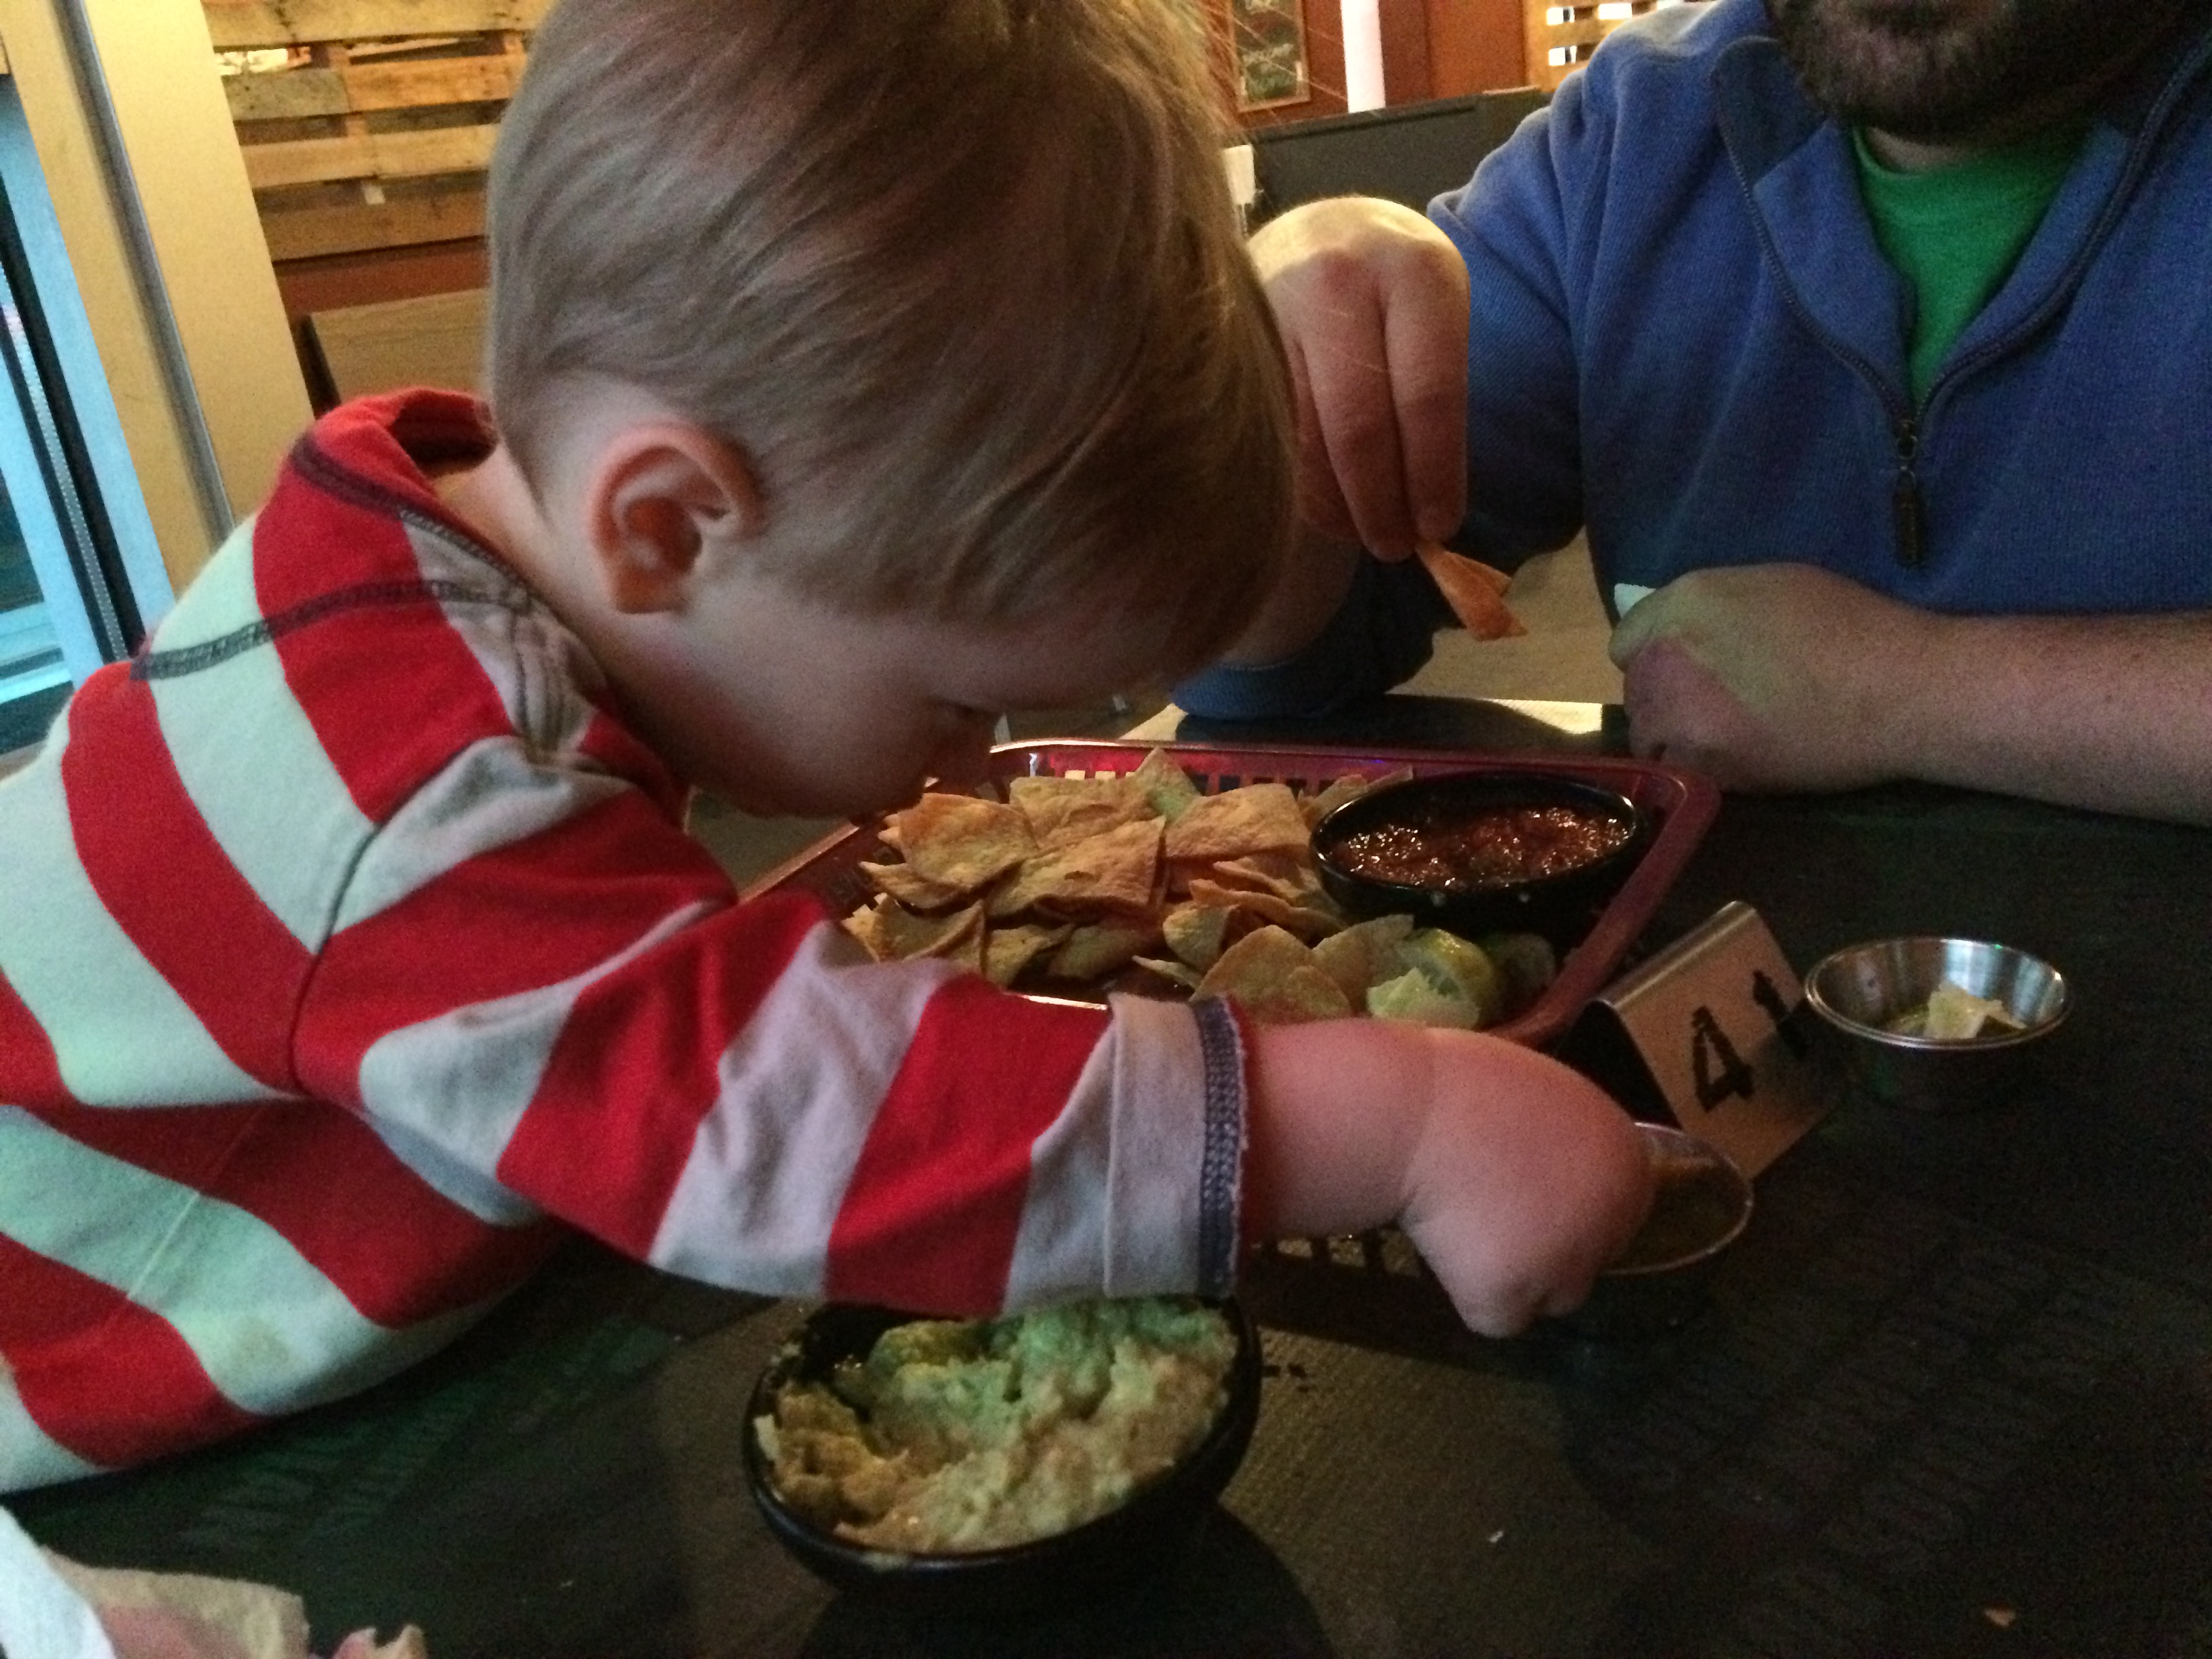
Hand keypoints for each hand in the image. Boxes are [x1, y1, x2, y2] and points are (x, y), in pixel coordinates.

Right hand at [1245, 1021, 1651, 1335]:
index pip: (1618, 1210)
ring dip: (1514, 1274)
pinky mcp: (1516, 1297)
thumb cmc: (1461, 1086)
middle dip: (1546, 1246)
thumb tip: (1560, 1153)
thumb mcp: (1539, 1090)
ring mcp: (1568, 1264)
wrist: (1406, 1113)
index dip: (1568, 1206)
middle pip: (1591, 1258)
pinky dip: (1468, 1293)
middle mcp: (1612, 1218)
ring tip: (1463, 1231)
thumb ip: (1567, 1133)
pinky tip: (1443, 1250)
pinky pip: (1498, 1317)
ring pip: (1551, 1296)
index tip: (1524, 1191)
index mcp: (1625, 1159)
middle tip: (1490, 1212)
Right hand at [1249, 197, 1469, 557]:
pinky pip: (1267, 435)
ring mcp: (1275, 307)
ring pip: (1304, 440)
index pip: (1428, 395)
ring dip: (1337, 505)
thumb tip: (1431, 519)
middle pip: (1360, 426)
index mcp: (1414, 272)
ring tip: (1363, 531)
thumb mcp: (1433, 319)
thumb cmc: (1393, 294)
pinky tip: (1324, 505)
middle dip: (1381, 503)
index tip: (1438, 527)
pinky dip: (1299, 485)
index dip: (1433, 475)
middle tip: (1395, 547)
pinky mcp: (1232, 341)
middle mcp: (1340, 279)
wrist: (1319, 234)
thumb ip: (1436, 400)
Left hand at [1609, 563, 1939, 791]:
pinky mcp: (1703, 763)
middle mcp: (1668, 654)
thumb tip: (1694, 631)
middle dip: (1663, 697)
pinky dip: (1692, 769)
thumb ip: (1715, 608)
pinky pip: (1673, 769)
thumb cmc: (1852, 626)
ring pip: (1647, 734)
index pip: (1628, 639)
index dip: (1654, 657)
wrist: (1899, 690)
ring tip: (1718, 740)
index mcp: (1686, 601)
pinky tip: (1730, 763)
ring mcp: (1680, 713)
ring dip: (1672, 737)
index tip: (1682, 671)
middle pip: (1637, 688)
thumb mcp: (1772, 586)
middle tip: (1706, 709)